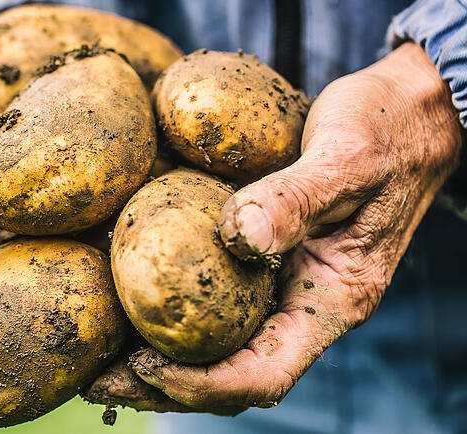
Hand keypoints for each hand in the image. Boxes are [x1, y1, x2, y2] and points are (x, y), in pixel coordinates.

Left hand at [85, 42, 462, 413]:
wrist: (403, 112)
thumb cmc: (386, 131)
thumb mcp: (348, 158)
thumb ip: (297, 198)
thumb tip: (239, 238)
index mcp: (330, 299)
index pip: (265, 374)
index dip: (203, 384)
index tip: (143, 367)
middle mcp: (299, 303)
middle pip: (226, 370)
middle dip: (160, 385)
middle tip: (95, 381)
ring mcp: (277, 282)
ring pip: (213, 342)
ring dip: (153, 355)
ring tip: (94, 357)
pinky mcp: (256, 256)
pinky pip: (210, 296)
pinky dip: (166, 306)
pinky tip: (120, 293)